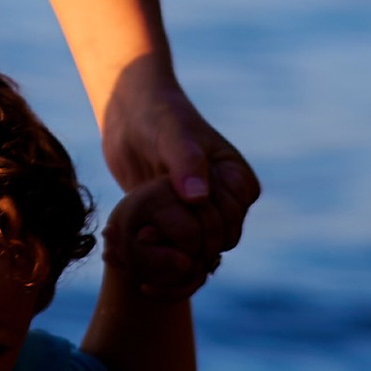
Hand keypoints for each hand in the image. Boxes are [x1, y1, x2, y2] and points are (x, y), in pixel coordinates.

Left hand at [97, 54, 256, 294]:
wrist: (131, 117)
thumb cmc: (157, 117)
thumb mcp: (172, 135)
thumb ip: (186, 163)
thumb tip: (199, 198)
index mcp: (238, 180)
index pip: (229, 224)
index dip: (198, 228)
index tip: (159, 218)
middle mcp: (228, 200)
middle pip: (216, 245)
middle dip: (182, 244)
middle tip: (142, 232)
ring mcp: (205, 213)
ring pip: (198, 254)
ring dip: (170, 252)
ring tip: (136, 235)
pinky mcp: (181, 221)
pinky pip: (180, 251)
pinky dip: (160, 253)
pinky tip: (134, 242)